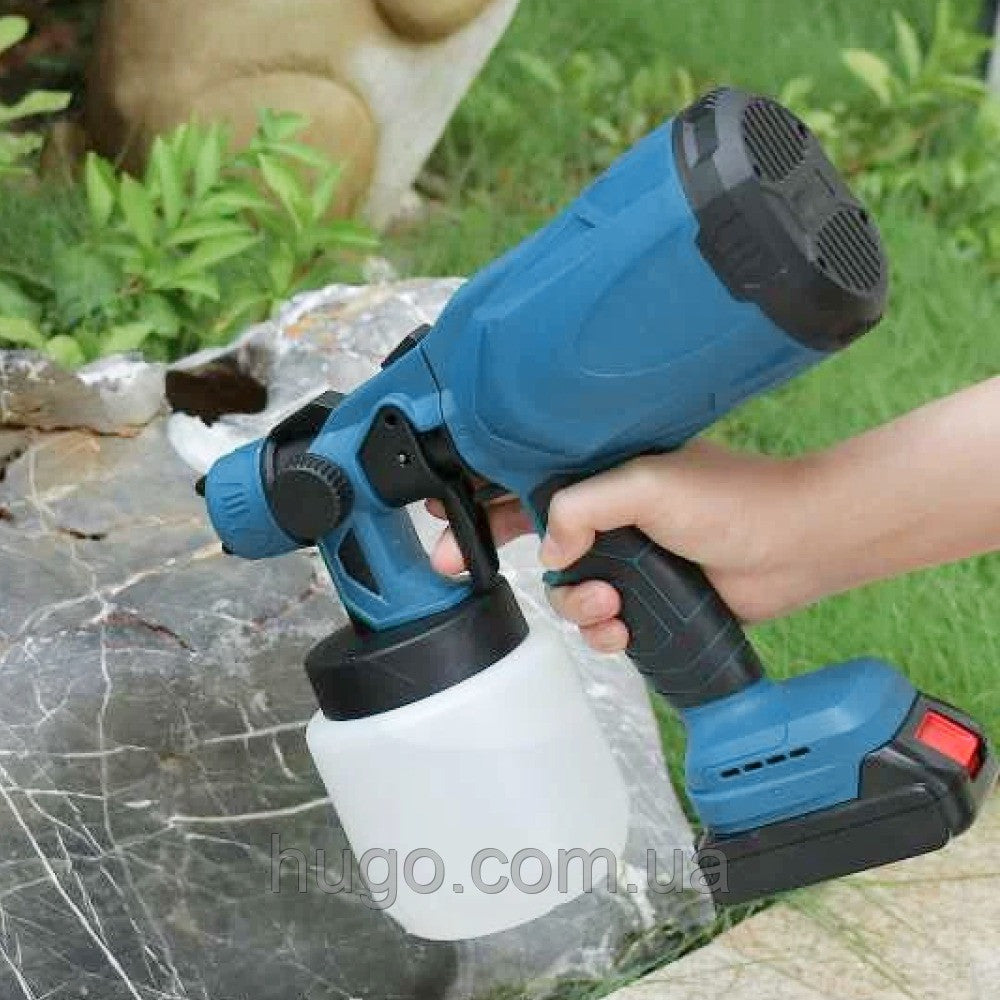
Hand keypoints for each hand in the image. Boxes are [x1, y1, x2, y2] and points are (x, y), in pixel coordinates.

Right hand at [427, 440, 811, 654]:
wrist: (795, 546)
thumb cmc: (731, 499)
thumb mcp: (644, 482)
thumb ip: (582, 505)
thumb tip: (551, 550)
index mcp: (602, 477)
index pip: (525, 483)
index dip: (480, 499)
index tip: (442, 515)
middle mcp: (608, 519)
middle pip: (532, 542)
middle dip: (497, 556)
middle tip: (458, 570)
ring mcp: (628, 563)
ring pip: (565, 593)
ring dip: (576, 604)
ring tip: (612, 601)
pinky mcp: (649, 603)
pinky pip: (602, 626)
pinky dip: (604, 633)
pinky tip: (624, 628)